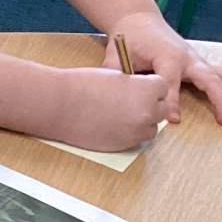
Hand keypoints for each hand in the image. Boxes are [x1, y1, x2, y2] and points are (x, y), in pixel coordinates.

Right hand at [50, 66, 171, 151]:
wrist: (59, 104)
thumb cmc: (81, 86)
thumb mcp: (115, 76)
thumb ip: (134, 85)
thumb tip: (141, 94)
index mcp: (147, 90)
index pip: (163, 89)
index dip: (149, 87)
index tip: (137, 87)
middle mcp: (147, 112)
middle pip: (161, 110)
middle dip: (148, 105)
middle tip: (128, 101)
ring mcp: (136, 130)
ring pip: (151, 128)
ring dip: (141, 122)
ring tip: (119, 114)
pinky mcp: (123, 144)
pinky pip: (135, 139)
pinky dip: (127, 133)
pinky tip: (110, 124)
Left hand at [102, 13, 221, 126]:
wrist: (138, 21)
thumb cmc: (127, 40)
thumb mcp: (115, 56)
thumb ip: (115, 76)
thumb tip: (113, 96)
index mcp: (165, 56)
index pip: (170, 82)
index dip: (170, 101)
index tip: (172, 120)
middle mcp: (186, 58)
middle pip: (208, 78)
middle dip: (218, 100)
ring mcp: (196, 61)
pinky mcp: (200, 64)